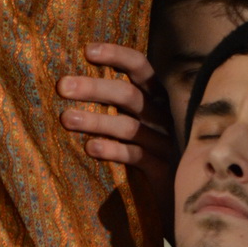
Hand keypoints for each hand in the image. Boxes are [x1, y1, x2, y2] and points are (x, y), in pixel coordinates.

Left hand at [56, 41, 176, 232]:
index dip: (117, 56)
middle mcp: (165, 116)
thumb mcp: (141, 120)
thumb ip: (121, 101)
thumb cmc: (153, 150)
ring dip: (95, 120)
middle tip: (62, 86)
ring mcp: (166, 143)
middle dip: (94, 88)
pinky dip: (112, 150)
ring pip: (129, 126)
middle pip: (129, 95)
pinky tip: (90, 148)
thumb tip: (74, 81)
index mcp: (159, 97)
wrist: (186, 195)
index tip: (87, 51)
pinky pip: (135, 156)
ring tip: (66, 118)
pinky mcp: (164, 170)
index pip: (142, 67)